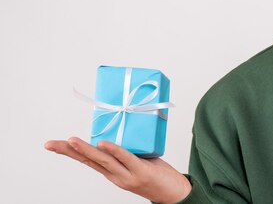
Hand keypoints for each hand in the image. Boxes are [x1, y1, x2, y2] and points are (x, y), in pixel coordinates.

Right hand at [45, 137, 191, 203]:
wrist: (175, 194)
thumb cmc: (157, 174)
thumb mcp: (138, 159)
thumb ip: (127, 148)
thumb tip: (123, 124)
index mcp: (113, 172)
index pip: (88, 160)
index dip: (71, 152)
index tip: (54, 144)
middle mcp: (116, 175)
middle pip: (89, 161)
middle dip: (69, 151)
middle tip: (51, 144)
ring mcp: (127, 175)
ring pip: (103, 161)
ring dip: (86, 150)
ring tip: (71, 140)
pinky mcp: (141, 172)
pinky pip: (125, 159)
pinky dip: (114, 150)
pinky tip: (102, 144)